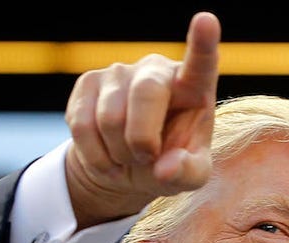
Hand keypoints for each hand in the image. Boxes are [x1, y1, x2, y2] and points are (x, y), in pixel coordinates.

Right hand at [63, 11, 220, 227]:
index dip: (203, 43)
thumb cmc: (170, 163)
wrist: (128, 166)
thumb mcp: (190, 177)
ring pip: (110, 118)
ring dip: (119, 153)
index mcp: (194, 87)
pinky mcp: (88, 83)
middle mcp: (157, 69)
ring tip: (129, 158)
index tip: (206, 21)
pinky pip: (82, 125)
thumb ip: (187, 173)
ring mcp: (120, 72)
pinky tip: (108, 158)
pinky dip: (96, 155)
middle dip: (142, 139)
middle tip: (146, 159)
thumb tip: (164, 168)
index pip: (201, 62)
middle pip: (146, 94)